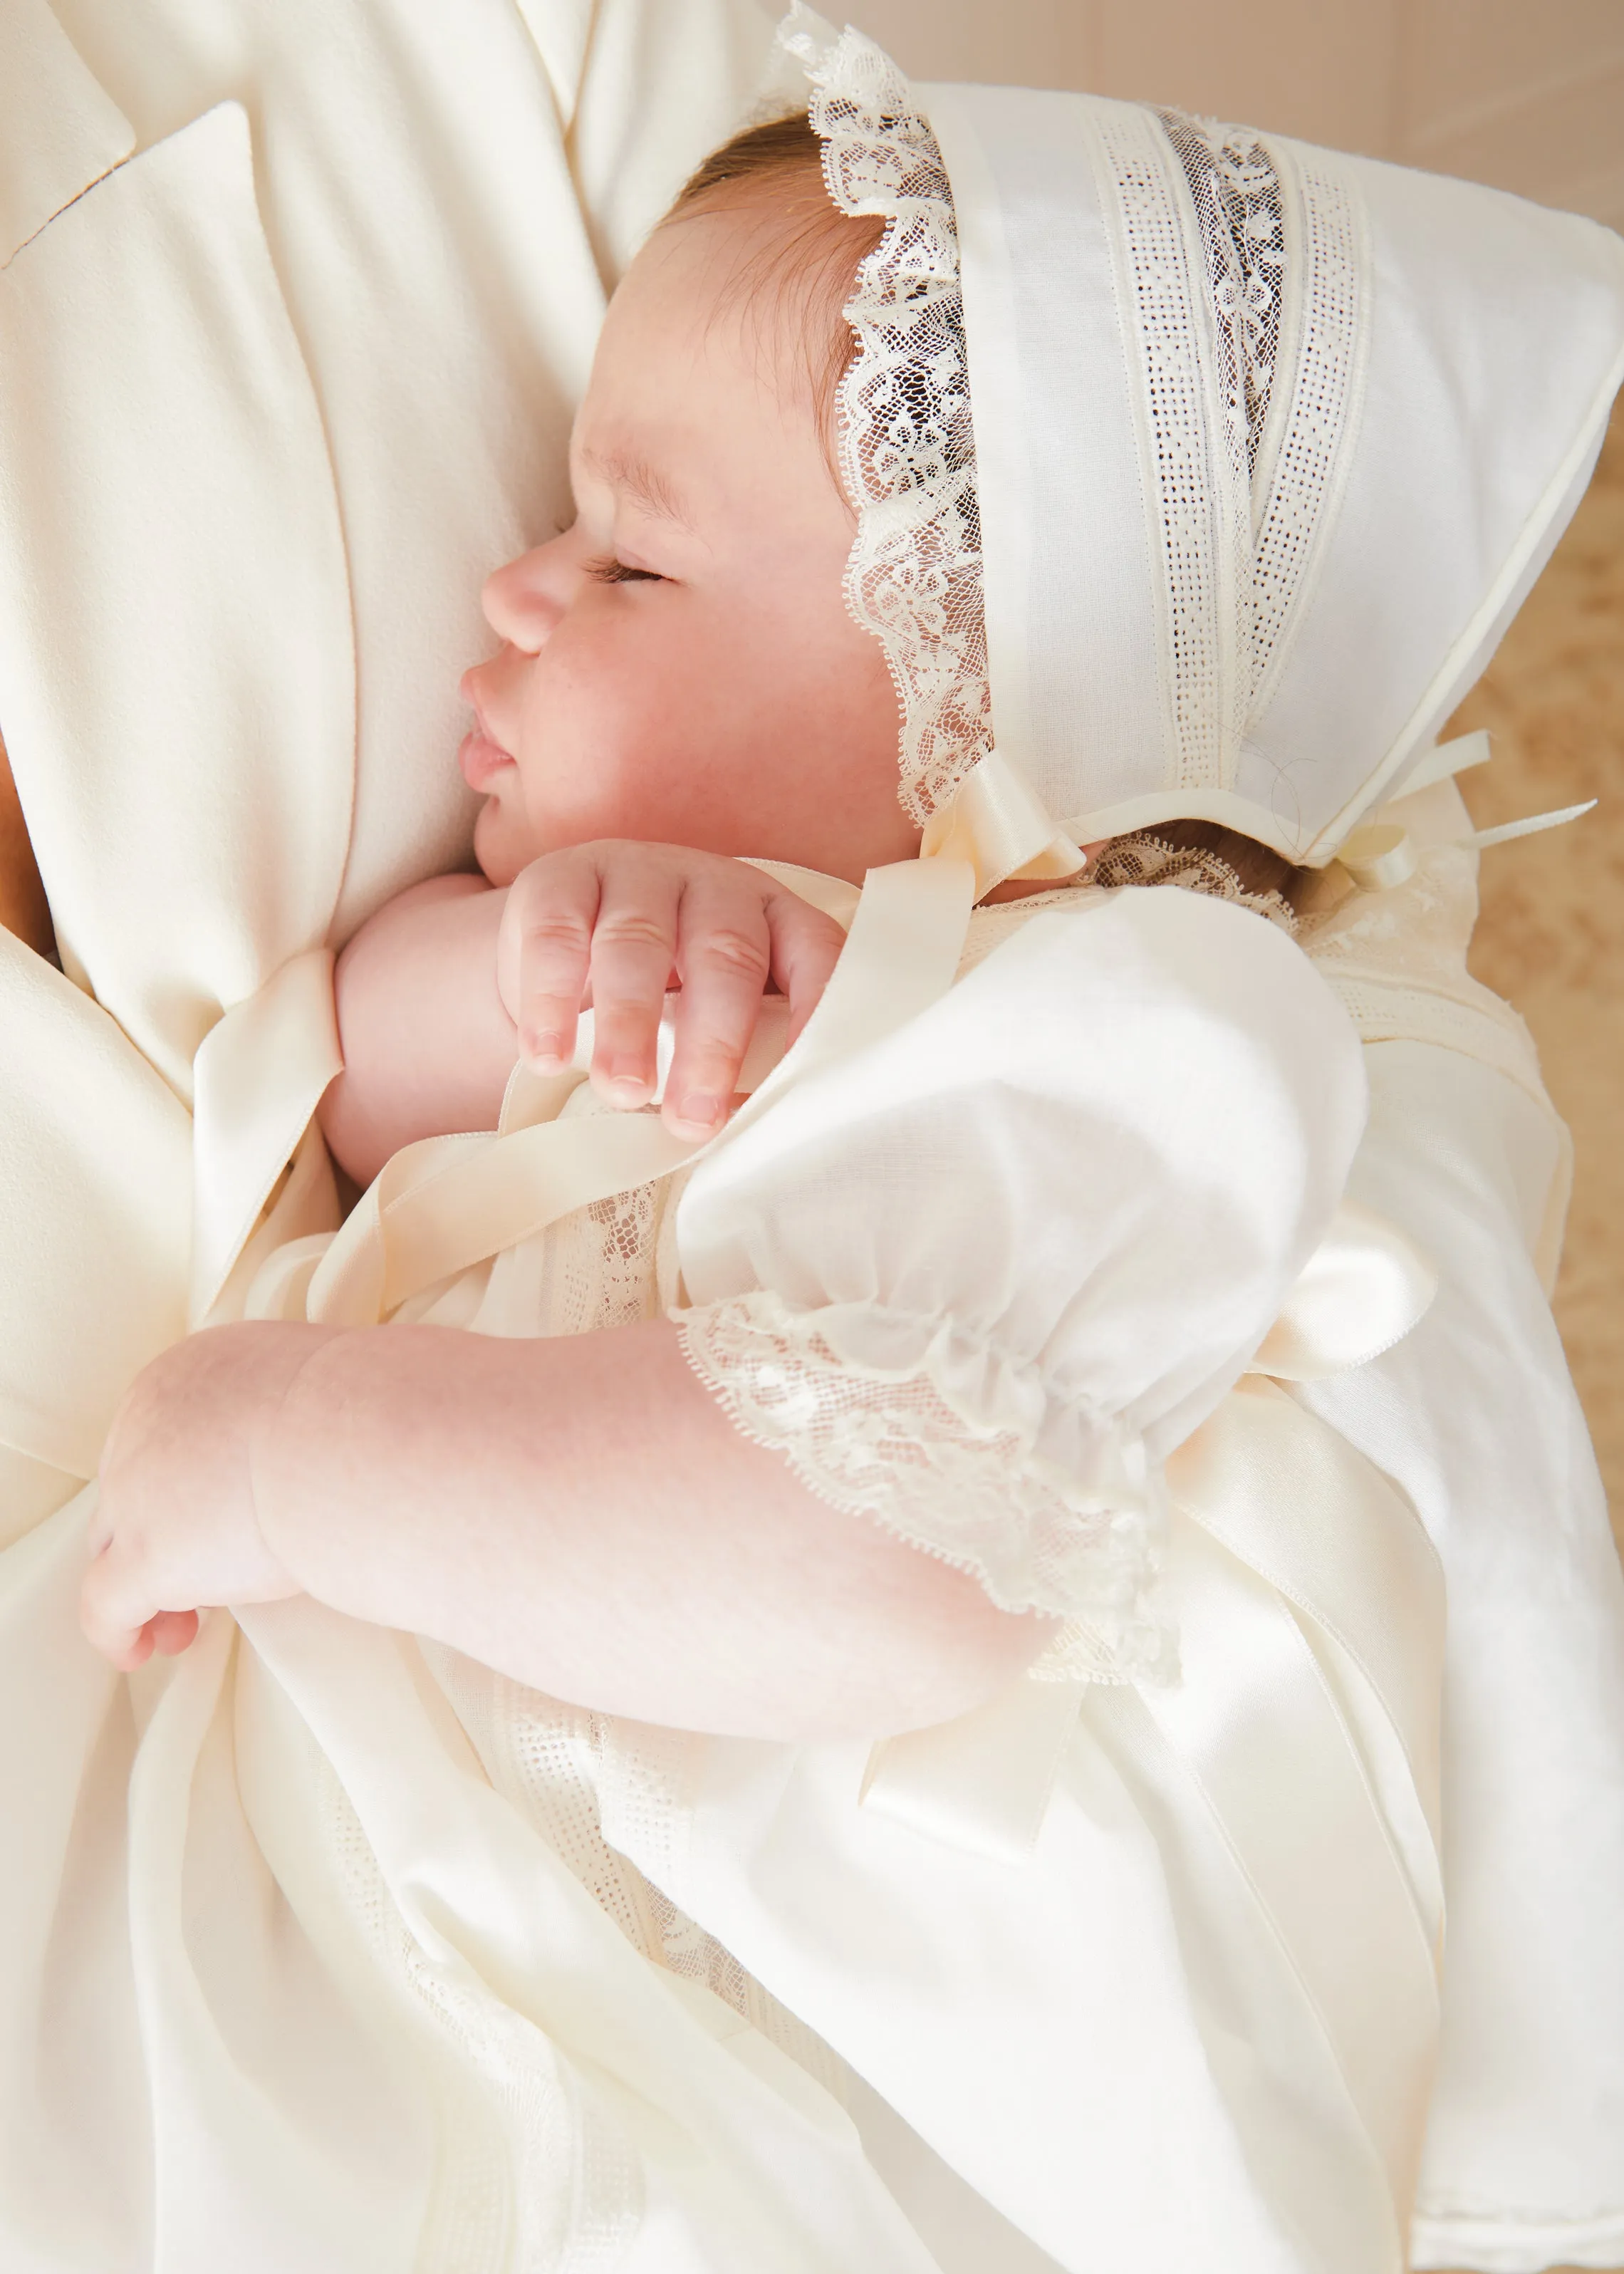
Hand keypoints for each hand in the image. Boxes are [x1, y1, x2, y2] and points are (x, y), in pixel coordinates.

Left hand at [80, 1323, 334, 1669]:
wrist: (349, 1430)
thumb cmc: (357, 1408)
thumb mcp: (304, 1384)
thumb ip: (281, 1410)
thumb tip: (316, 1442)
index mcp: (184, 1378)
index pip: (157, 1441)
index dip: (176, 1490)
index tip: (206, 1520)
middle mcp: (143, 1428)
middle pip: (130, 1495)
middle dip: (158, 1539)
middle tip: (198, 1576)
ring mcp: (136, 1492)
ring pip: (113, 1549)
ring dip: (141, 1591)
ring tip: (177, 1629)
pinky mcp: (148, 1555)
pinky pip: (106, 1607)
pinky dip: (116, 1633)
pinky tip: (140, 1652)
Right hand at [495, 842, 844, 1139]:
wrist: (564, 950)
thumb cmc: (664, 1000)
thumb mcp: (713, 1022)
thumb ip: (742, 1063)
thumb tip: (750, 1137)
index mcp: (776, 919)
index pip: (817, 956)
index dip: (818, 1013)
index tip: (806, 1083)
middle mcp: (715, 887)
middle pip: (725, 955)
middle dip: (713, 1043)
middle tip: (694, 1119)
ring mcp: (638, 874)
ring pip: (638, 942)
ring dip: (630, 1024)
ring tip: (623, 1092)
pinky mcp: (562, 879)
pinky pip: (559, 934)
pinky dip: (551, 1001)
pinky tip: (547, 1058)